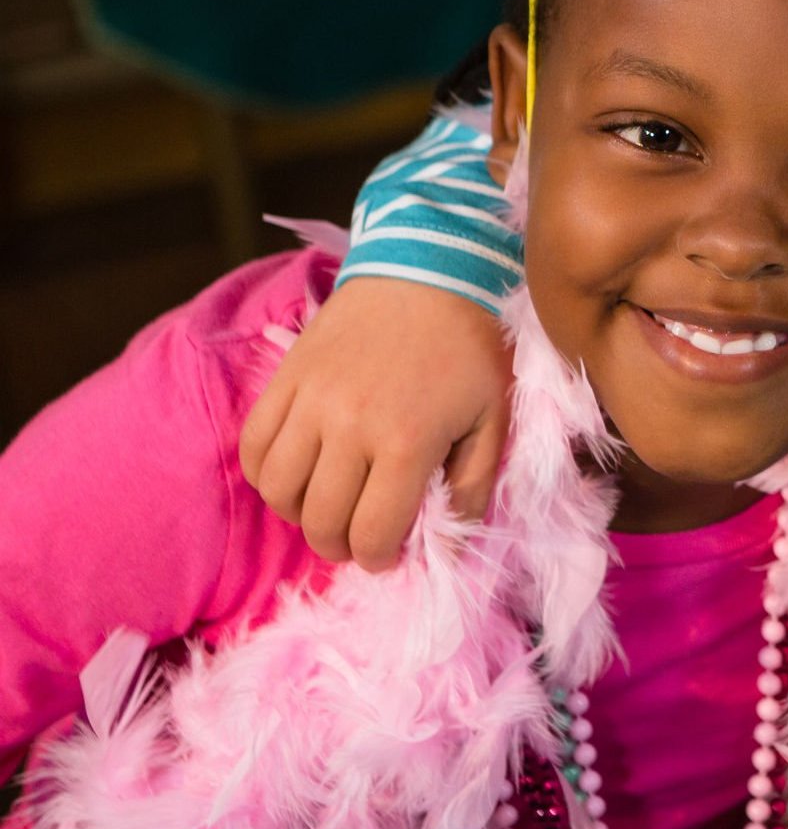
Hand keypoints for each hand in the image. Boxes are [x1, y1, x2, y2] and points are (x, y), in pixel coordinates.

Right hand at [238, 277, 512, 570]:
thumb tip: (450, 546)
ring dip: (300, 513)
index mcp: (407, 440)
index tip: (388, 553)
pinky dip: (267, 474)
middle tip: (359, 536)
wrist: (429, 270)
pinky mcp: (283, 380)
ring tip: (328, 504)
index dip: (379, 558)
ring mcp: (309, 402)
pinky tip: (298, 473)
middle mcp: (349, 426)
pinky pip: (253, 448)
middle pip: (320, 521)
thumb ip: (472, 486)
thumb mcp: (492, 418)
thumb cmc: (469, 348)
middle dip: (339, 544)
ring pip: (278, 491)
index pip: (372, 533)